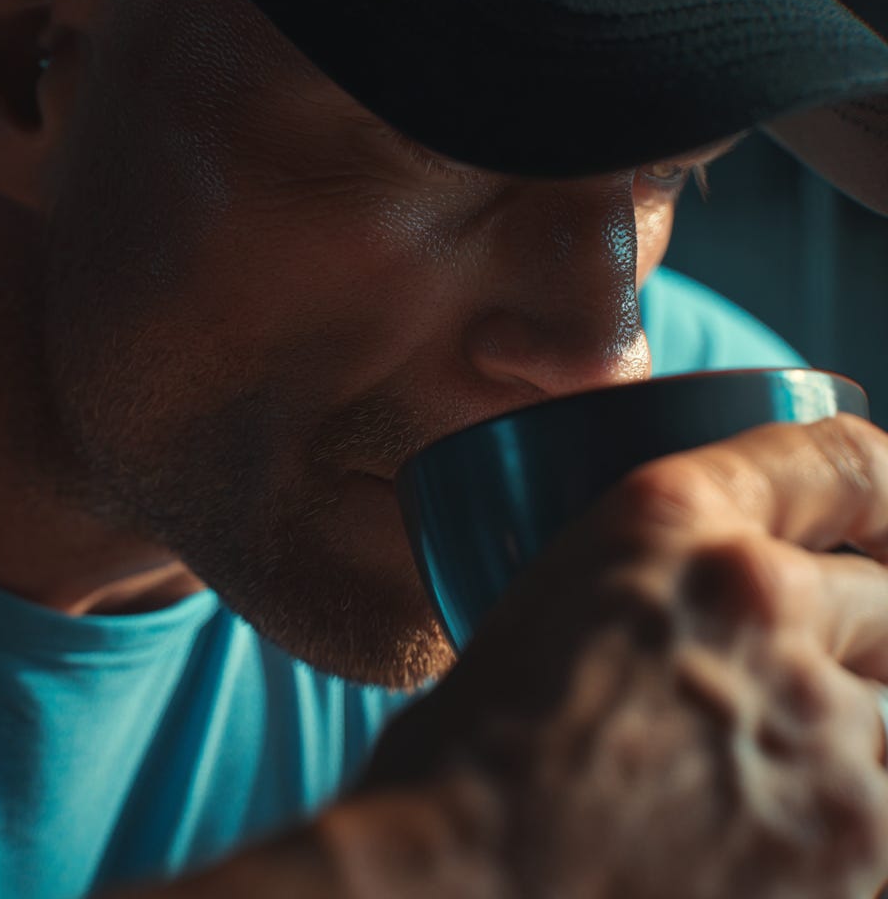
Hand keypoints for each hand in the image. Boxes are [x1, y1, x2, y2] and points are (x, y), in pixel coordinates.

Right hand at [360, 414, 887, 898]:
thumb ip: (658, 583)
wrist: (468, 880)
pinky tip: (778, 833)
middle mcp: (757, 599)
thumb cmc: (476, 749)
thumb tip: (725, 610)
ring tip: (775, 767)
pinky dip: (853, 814)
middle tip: (816, 668)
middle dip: (873, 630)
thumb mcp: (557, 605)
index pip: (844, 460)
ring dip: (857, 731)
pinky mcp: (854, 846)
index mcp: (669, 520)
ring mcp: (817, 725)